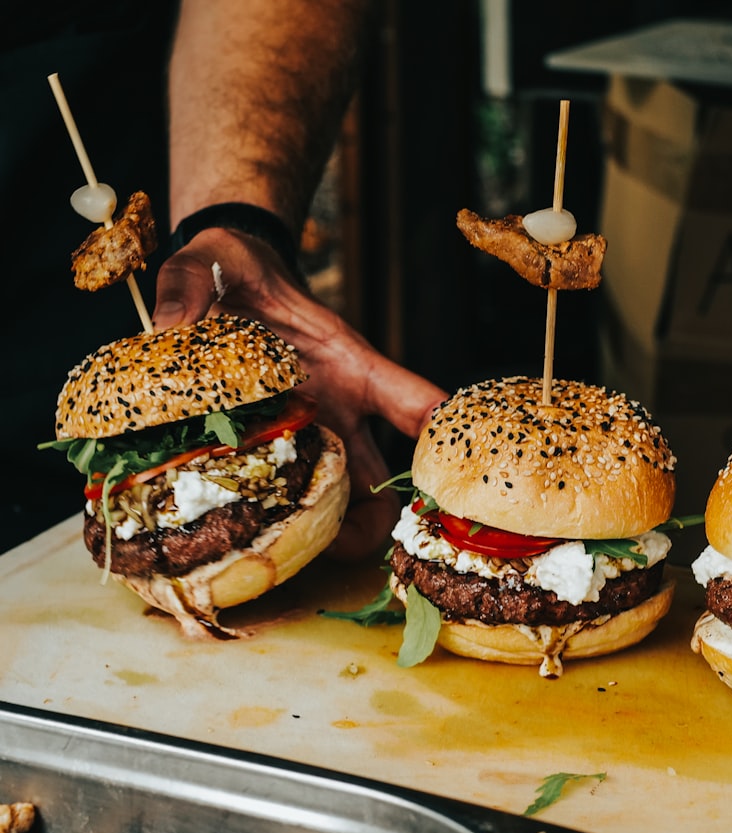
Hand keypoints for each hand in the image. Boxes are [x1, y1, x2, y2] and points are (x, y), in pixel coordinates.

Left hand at [154, 227, 446, 558]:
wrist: (223, 280)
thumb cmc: (235, 273)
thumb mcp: (211, 267)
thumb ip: (187, 290)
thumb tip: (170, 331)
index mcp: (348, 366)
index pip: (411, 401)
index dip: (439, 439)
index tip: (446, 473)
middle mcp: (342, 412)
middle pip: (388, 478)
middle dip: (377, 525)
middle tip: (337, 547)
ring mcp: (315, 438)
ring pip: (347, 504)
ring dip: (333, 537)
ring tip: (291, 554)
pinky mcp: (279, 452)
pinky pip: (295, 501)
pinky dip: (286, 526)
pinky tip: (247, 537)